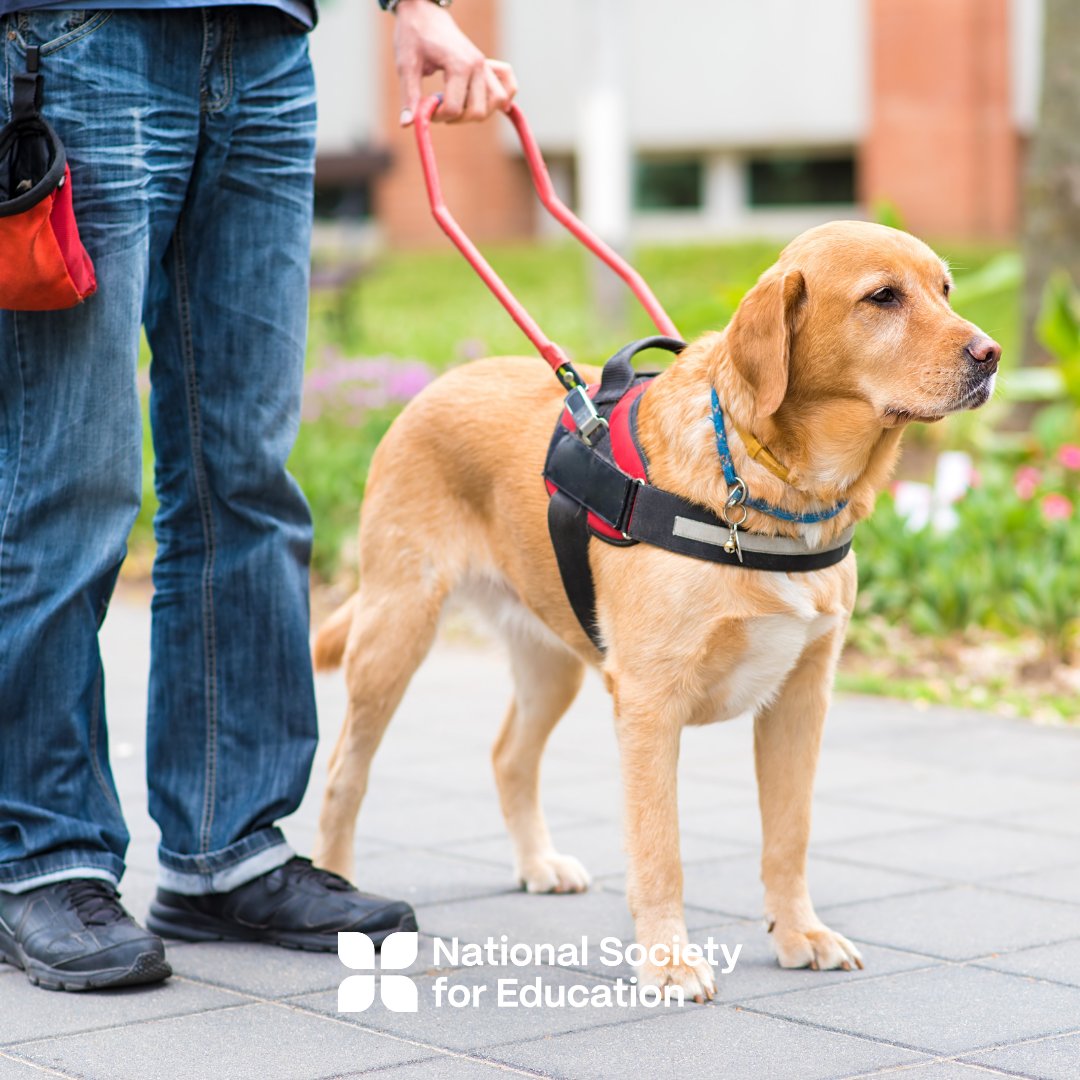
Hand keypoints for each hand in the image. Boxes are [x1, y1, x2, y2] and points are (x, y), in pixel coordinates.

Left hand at [392, 0, 517, 125]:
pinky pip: (509, 86)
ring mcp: (485, 66)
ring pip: (496, 103)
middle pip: (478, 111)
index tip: (426, 109)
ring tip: (458, 106)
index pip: (454, 108)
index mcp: (459, 65)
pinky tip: (487, 102)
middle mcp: (478, 66)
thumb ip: (409, 96)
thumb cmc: (413, 35)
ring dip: (477, 112)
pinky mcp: (488, 66)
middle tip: (440, 109)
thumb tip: (408, 124)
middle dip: (457, 118)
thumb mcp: (406, 65)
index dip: (437, 116)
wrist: (424, 12)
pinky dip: (503, 97)